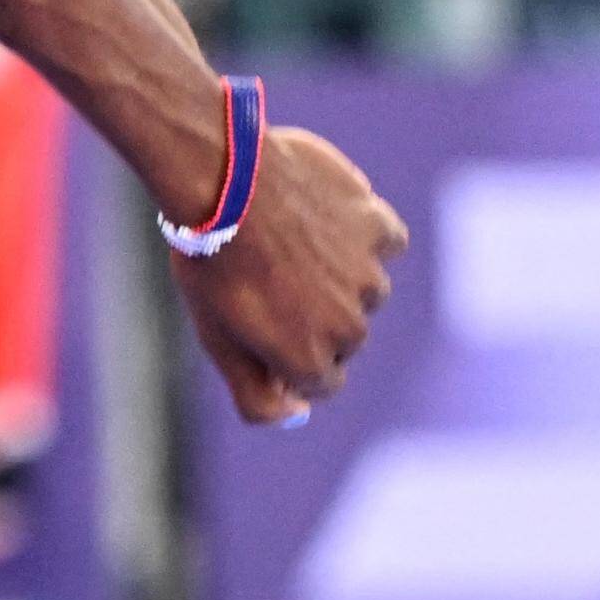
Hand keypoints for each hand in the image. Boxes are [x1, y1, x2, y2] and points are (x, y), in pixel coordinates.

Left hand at [179, 124, 406, 426]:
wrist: (224, 184)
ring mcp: (368, 276)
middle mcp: (350, 327)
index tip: (266, 330)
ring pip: (366, 290)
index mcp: (311, 361)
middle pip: (345, 339)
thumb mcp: (218, 341)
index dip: (292, 359)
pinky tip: (327, 222)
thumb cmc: (212, 265)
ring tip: (292, 248)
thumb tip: (295, 415)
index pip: (323, 381)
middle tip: (272, 283)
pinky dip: (364, 238)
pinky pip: (387, 243)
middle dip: (316, 320)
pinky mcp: (378, 228)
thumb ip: (255, 393)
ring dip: (340, 277)